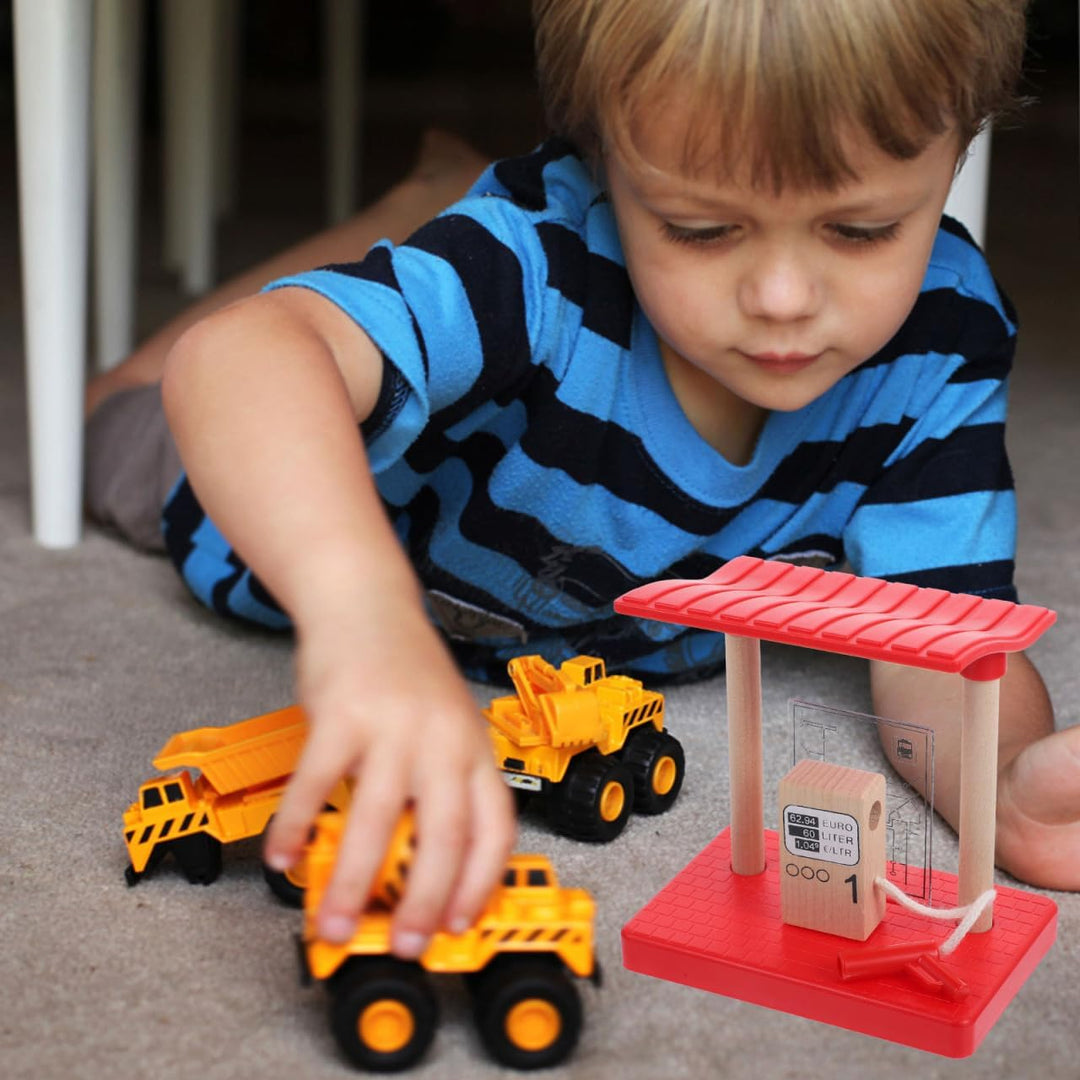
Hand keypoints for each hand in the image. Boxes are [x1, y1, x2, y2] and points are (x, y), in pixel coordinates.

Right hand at [264, 597, 515, 956]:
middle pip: (444, 835)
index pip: (495, 827)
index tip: (459, 924)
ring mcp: (393, 725)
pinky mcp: (342, 714)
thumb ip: (442, 783)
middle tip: (401, 944)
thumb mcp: (446, 725)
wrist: (366, 605)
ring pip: (378, 821)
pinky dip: (296, 827)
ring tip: (331, 923)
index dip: (481, 883)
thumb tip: (422, 866)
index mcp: (475, 746)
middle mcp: (443, 739)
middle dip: (423, 902)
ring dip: (352, 882)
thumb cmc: (407, 673)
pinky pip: (316, 785)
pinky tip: (283, 857)